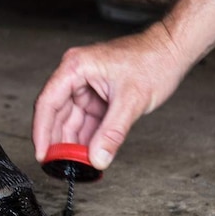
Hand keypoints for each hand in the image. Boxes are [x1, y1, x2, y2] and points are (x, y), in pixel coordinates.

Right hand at [32, 22, 189, 168]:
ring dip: (73, 142)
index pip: (47, 103)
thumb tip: (98, 158)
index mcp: (75, 67)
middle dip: (58, 141)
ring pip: (70, 120)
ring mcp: (86, 86)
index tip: (43, 154)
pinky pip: (85, 121)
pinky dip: (87, 137)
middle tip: (60, 164)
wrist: (172, 51)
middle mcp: (76, 75)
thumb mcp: (131, 100)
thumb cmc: (153, 60)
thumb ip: (112, 133)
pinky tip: (88, 153)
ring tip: (76, 162)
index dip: (42, 132)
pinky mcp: (97, 96)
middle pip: (56, 114)